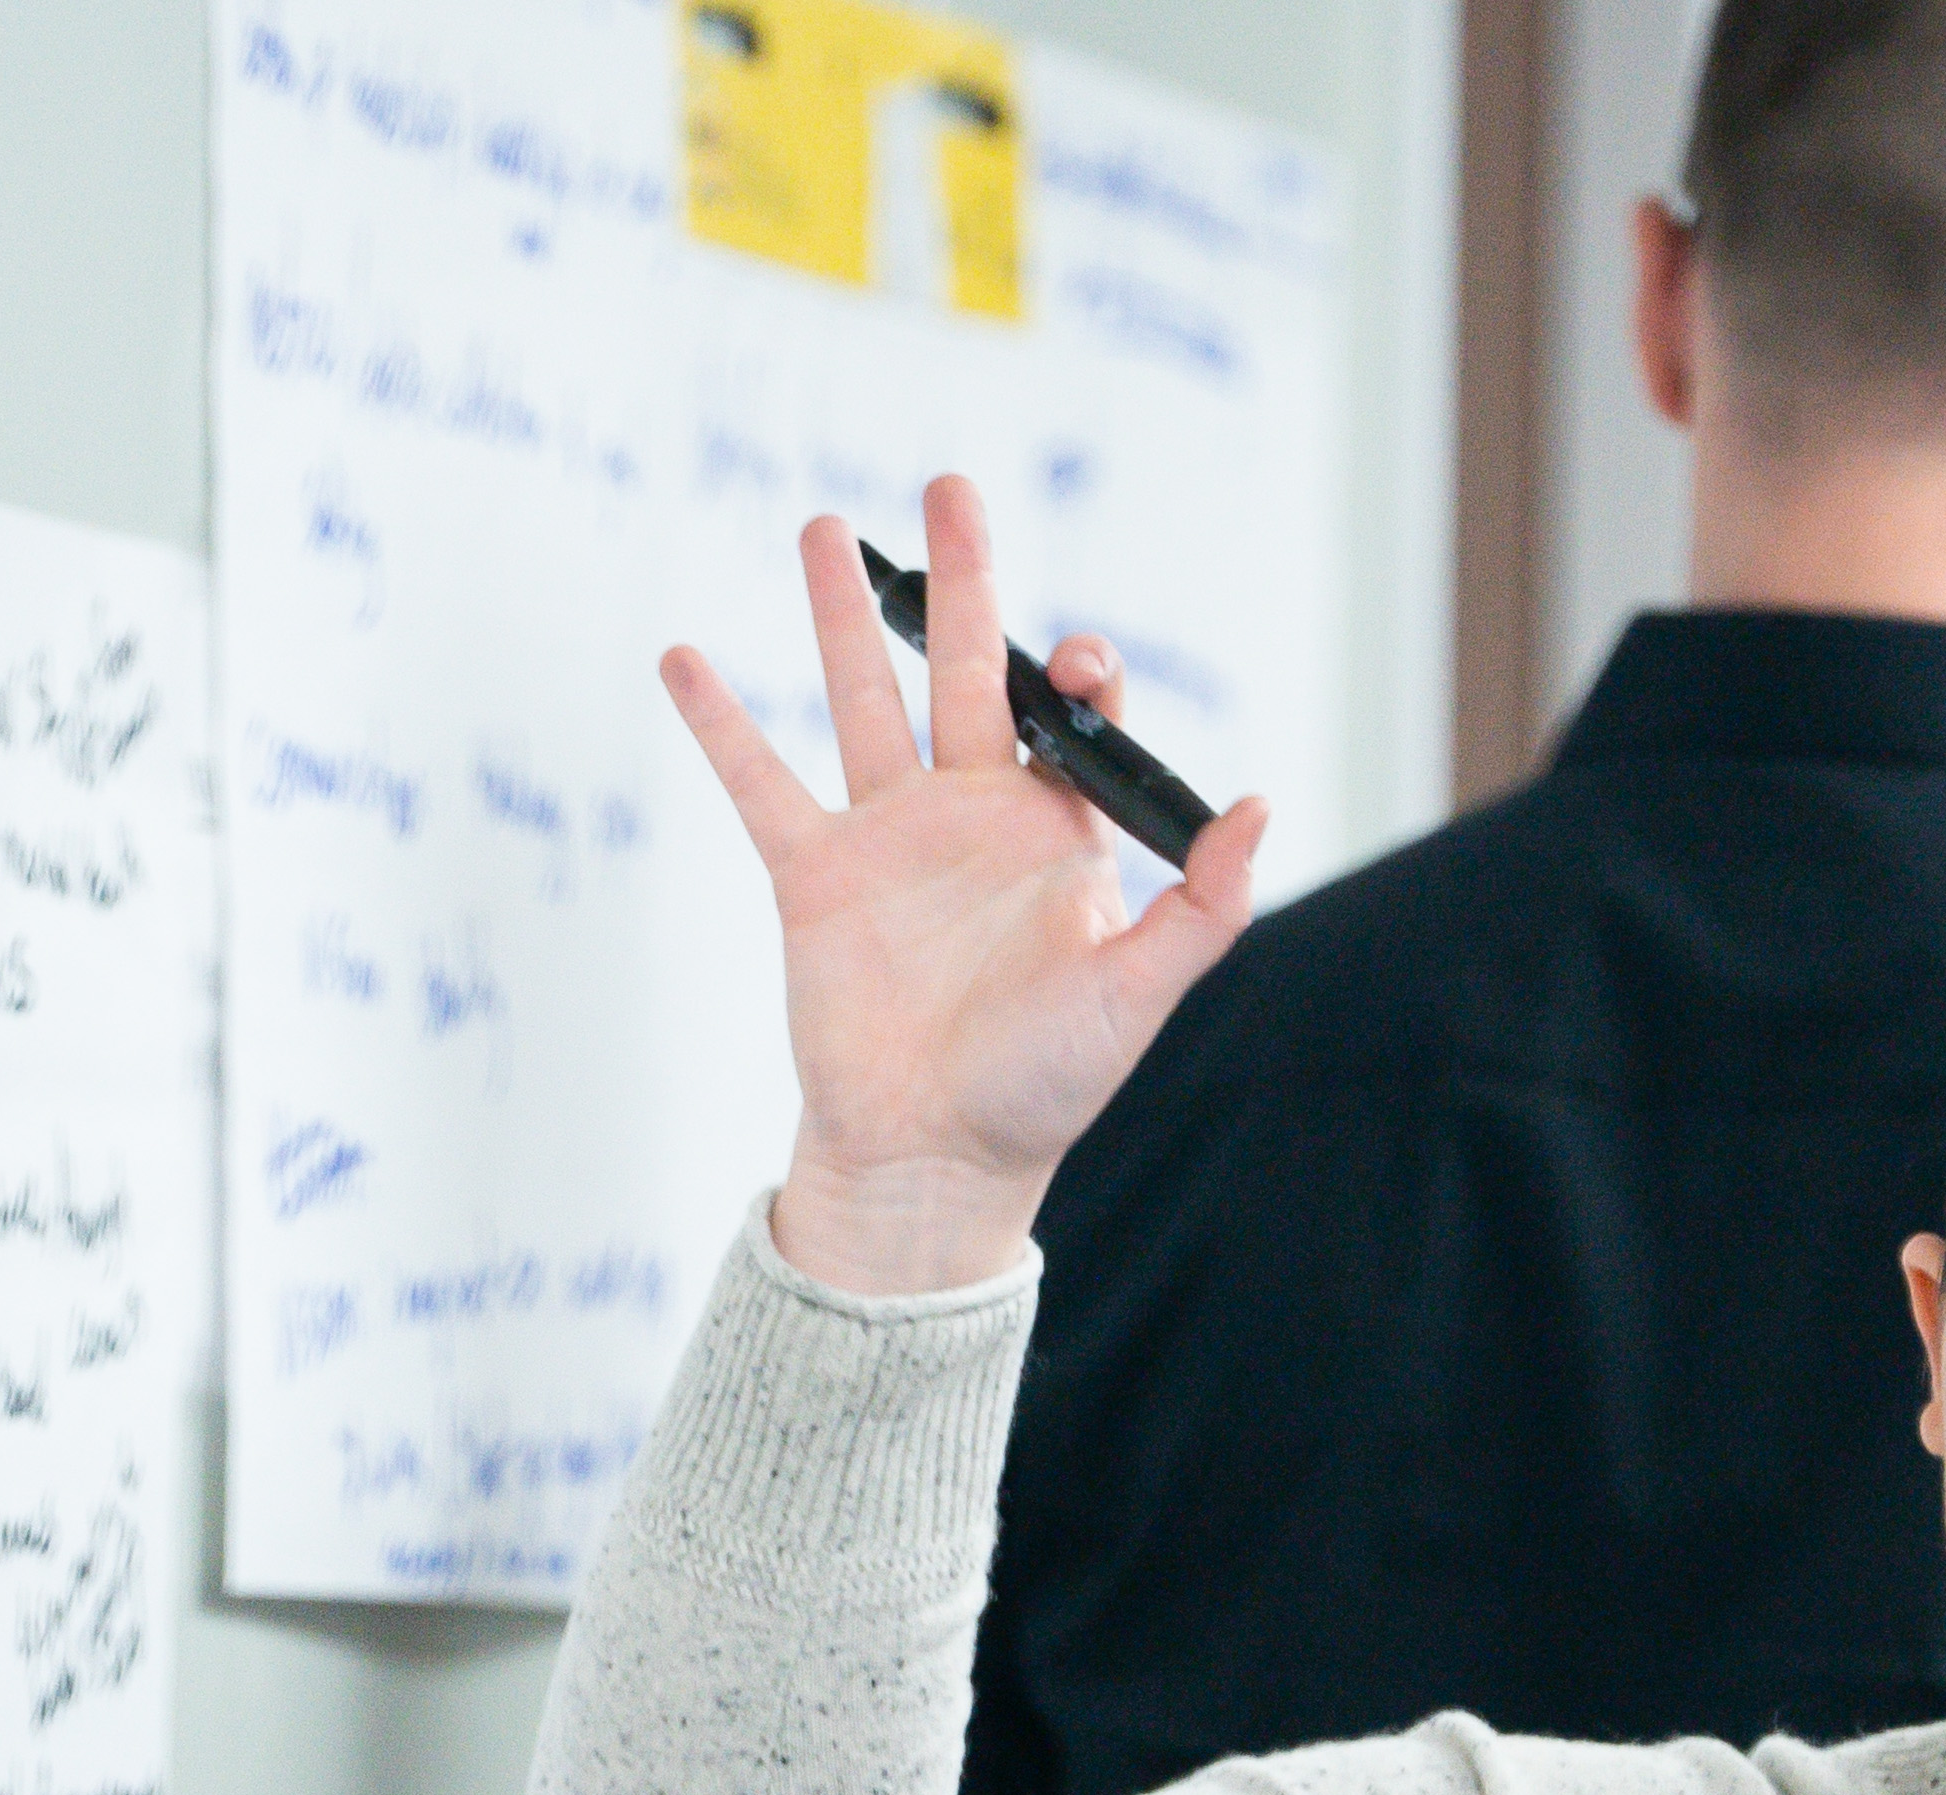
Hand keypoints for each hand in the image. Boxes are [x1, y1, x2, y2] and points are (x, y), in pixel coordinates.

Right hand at [661, 476, 1272, 1293]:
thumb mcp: (1139, 993)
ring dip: (838, 614)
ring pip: (860, 698)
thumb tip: (1264, 806)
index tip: (1078, 663)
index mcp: (1055, 831)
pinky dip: (719, 722)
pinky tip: (681, 657)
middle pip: (963, 668)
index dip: (1078, 674)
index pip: (1070, 716)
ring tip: (826, 526)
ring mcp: (888, 837)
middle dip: (961, 579)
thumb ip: (1202, 903)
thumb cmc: (1046, 1083)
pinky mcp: (813, 875)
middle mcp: (971, 814)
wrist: (935, 1156)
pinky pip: (759, 783)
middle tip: (952, 487)